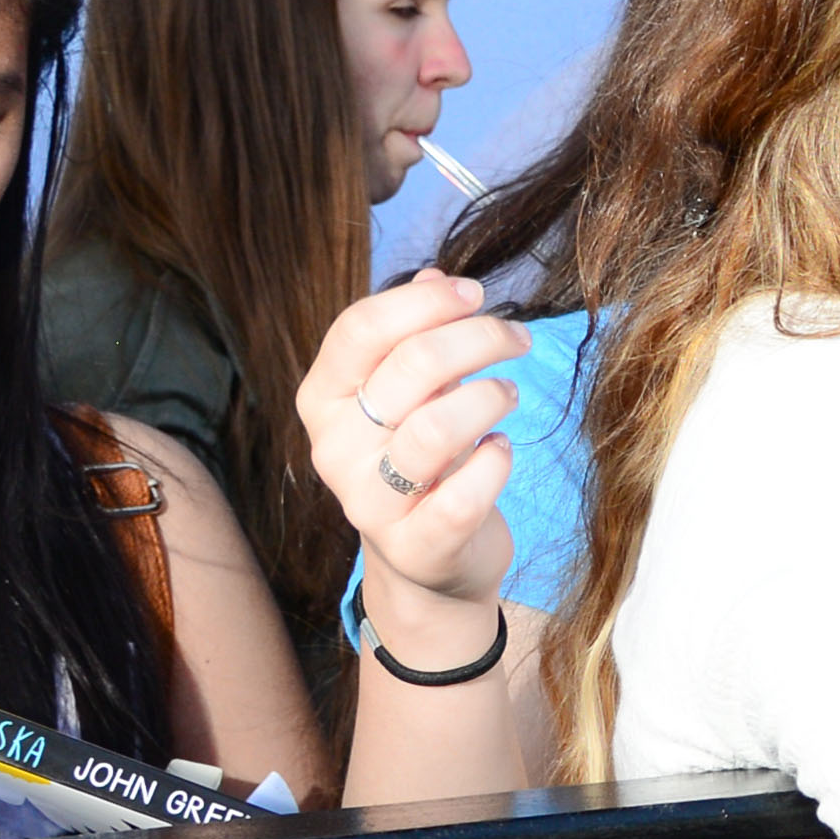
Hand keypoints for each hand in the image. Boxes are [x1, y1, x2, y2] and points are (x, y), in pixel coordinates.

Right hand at [303, 272, 526, 648]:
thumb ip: (416, 337)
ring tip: (508, 394)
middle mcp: (334, 449)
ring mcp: (368, 502)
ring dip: (489, 397)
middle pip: (409, 367)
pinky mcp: (415, 547)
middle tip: (516, 339)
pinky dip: (495, 462)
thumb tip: (436, 273)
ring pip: (435, 428)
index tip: (475, 294)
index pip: (359, 329)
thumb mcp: (411, 396)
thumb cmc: (422, 462)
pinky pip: (462, 496)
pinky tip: (502, 449)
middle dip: (478, 339)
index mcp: (323, 399)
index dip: (423, 301)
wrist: (427, 565)